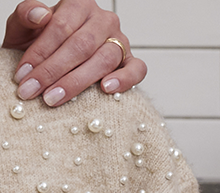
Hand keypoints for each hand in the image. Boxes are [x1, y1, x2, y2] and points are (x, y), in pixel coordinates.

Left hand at [4, 0, 146, 106]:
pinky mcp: (133, 62)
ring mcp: (121, 41)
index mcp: (78, 3)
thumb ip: (26, 14)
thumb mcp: (25, 27)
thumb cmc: (43, 46)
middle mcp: (103, 20)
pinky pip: (137, 70)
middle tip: (35, 91)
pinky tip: (105, 89)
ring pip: (104, 60)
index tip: (24, 74)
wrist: (59, 65)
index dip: (40, 52)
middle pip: (81, 46)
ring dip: (77, 81)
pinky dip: (123, 80)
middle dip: (54, 71)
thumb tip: (41, 14)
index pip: (60, 27)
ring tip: (56, 97)